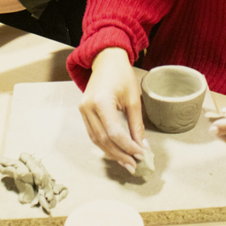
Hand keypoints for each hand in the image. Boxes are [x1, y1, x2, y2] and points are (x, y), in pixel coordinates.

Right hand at [78, 48, 147, 172]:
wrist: (106, 60)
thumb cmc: (122, 75)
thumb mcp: (133, 98)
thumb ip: (136, 124)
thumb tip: (143, 146)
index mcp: (101, 101)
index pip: (114, 132)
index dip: (128, 147)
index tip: (141, 155)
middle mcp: (88, 107)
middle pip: (103, 139)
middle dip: (120, 154)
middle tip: (134, 165)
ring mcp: (83, 109)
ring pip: (96, 140)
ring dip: (112, 153)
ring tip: (127, 162)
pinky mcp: (83, 111)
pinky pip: (93, 133)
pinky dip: (105, 144)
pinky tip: (117, 151)